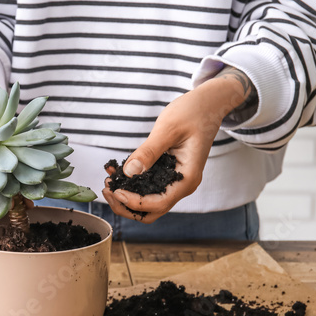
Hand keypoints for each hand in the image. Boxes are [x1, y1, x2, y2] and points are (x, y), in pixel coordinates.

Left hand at [102, 66, 255, 222]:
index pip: (159, 203)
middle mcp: (183, 184)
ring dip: (127, 197)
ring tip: (109, 182)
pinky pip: (149, 186)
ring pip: (149, 202)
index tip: (115, 190)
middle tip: (108, 190)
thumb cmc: (193, 112)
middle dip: (127, 206)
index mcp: (188, 178)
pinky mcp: (169, 173)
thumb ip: (149, 151)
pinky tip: (116, 173)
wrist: (208, 104)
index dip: (134, 202)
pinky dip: (132, 184)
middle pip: (152, 210)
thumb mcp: (168, 129)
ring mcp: (176, 180)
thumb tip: (130, 172)